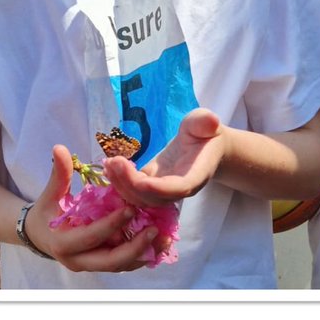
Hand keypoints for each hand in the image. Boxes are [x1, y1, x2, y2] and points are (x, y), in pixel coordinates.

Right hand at [21, 145, 158, 271]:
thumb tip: (59, 148)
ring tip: (163, 237)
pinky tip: (160, 242)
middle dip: (132, 247)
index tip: (130, 208)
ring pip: (120, 266)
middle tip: (153, 228)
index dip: (111, 224)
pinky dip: (141, 255)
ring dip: (142, 253)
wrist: (41, 235)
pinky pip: (124, 264)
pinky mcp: (101, 264)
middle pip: (109, 261)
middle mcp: (78, 260)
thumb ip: (60, 173)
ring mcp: (91, 265)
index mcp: (64, 244)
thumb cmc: (47, 211)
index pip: (90, 236)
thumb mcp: (52, 193)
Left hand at [103, 110, 226, 205]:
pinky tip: (109, 167)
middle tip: (114, 161)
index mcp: (196, 176)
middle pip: (154, 197)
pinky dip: (120, 183)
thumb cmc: (206, 132)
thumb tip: (211, 120)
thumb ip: (206, 122)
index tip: (141, 180)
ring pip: (141, 198)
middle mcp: (178, 189)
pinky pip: (135, 192)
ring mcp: (164, 191)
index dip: (159, 188)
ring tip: (108, 163)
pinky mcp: (152, 186)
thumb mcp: (205, 122)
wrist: (204, 145)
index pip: (178, 188)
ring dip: (122, 184)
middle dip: (131, 183)